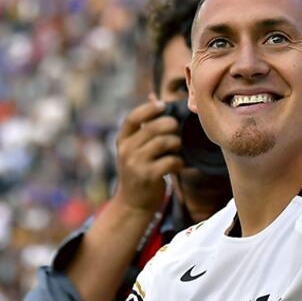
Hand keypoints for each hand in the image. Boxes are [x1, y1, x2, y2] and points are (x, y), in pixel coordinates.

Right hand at [113, 97, 184, 213]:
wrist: (132, 203)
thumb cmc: (138, 171)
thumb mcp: (134, 148)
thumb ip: (144, 125)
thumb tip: (153, 97)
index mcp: (123, 140)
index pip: (134, 117)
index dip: (150, 108)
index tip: (163, 106)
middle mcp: (126, 150)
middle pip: (155, 128)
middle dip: (171, 127)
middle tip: (175, 134)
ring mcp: (136, 164)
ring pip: (165, 143)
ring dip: (176, 145)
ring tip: (176, 150)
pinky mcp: (148, 176)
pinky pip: (171, 161)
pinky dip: (178, 162)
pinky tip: (176, 165)